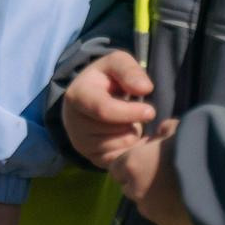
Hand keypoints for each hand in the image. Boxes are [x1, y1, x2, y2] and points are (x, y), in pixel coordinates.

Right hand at [62, 50, 155, 167]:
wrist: (90, 99)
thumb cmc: (107, 79)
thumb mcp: (117, 64)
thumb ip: (129, 70)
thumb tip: (144, 89)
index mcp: (77, 96)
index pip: (104, 110)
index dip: (131, 112)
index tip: (151, 111)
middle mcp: (73, 122)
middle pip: (116, 130)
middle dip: (133, 122)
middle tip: (135, 112)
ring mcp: (81, 143)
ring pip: (120, 147)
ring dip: (132, 135)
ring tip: (129, 122)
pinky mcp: (92, 158)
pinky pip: (120, 160)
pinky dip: (131, 149)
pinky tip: (130, 135)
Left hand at [109, 119, 192, 224]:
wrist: (224, 182)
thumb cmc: (196, 149)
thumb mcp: (176, 130)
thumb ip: (161, 132)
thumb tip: (159, 133)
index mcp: (131, 165)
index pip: (116, 168)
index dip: (130, 163)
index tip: (146, 159)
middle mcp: (136, 191)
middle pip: (128, 187)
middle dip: (140, 180)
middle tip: (162, 173)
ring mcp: (152, 212)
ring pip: (145, 204)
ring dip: (154, 197)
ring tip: (176, 189)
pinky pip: (162, 218)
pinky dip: (169, 211)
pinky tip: (186, 202)